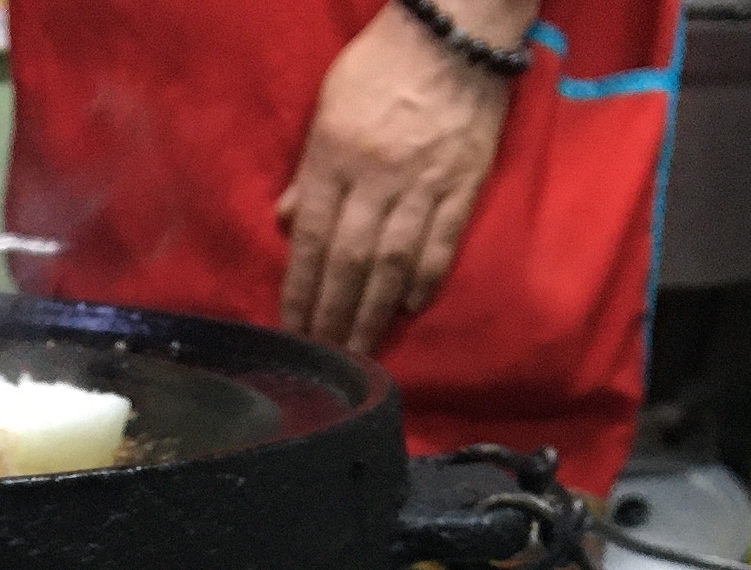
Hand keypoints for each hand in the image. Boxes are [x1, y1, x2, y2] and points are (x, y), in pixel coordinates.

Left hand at [278, 0, 534, 354]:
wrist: (457, 28)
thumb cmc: (382, 63)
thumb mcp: (328, 107)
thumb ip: (309, 170)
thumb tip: (286, 221)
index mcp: (336, 158)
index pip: (311, 240)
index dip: (300, 291)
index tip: (292, 330)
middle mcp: (376, 177)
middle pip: (349, 261)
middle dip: (333, 315)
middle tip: (324, 356)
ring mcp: (423, 182)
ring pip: (393, 262)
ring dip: (374, 311)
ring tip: (361, 348)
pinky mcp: (464, 181)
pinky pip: (442, 240)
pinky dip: (425, 277)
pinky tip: (410, 306)